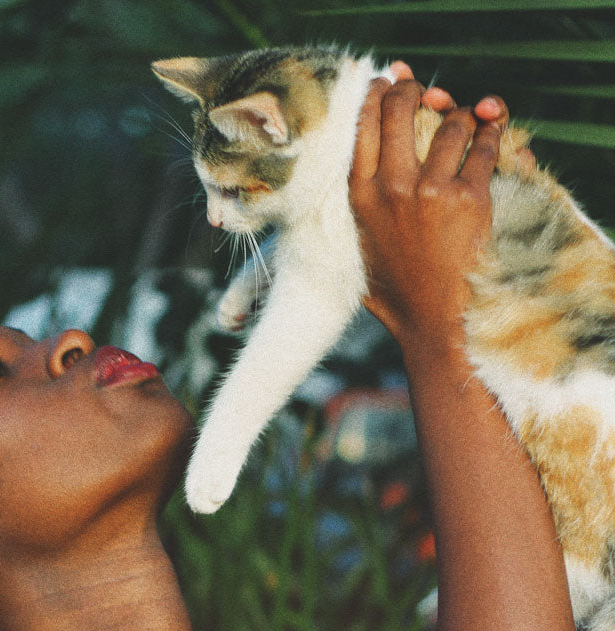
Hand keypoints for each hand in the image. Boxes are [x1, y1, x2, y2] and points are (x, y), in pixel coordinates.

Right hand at [350, 76, 505, 349]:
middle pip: (402, 106)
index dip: (380, 93)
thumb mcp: (358, 249)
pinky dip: (492, 136)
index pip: (364, 120)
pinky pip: (484, 145)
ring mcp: (430, 190)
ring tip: (465, 129)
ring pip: (450, 122)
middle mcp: (390, 186)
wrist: (435, 325)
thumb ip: (356, 208)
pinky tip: (490, 140)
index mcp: (359, 196)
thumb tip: (356, 172)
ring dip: (462, 119)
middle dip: (418, 92)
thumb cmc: (398, 293)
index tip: (391, 87)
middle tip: (429, 98)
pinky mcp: (469, 198)